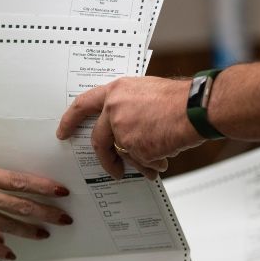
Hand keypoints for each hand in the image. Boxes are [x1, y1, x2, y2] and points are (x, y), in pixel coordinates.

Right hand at [0, 130, 72, 259]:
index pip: (18, 180)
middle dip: (46, 211)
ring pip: (11, 224)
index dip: (42, 186)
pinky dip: (0, 248)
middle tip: (63, 217)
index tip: (59, 190)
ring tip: (45, 234)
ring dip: (30, 230)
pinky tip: (11, 254)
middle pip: (22, 204)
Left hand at [56, 76, 204, 179]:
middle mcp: (115, 111)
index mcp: (116, 92)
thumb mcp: (146, 91)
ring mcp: (124, 130)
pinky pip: (140, 162)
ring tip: (152, 165)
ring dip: (138, 163)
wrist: (196, 108)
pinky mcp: (136, 147)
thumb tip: (123, 124)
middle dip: (107, 159)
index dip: (70, 120)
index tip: (63, 131)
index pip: (83, 105)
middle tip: (112, 169)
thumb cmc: (179, 99)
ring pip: (124, 154)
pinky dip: (152, 164)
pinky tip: (163, 159)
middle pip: (99, 141)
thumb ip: (128, 105)